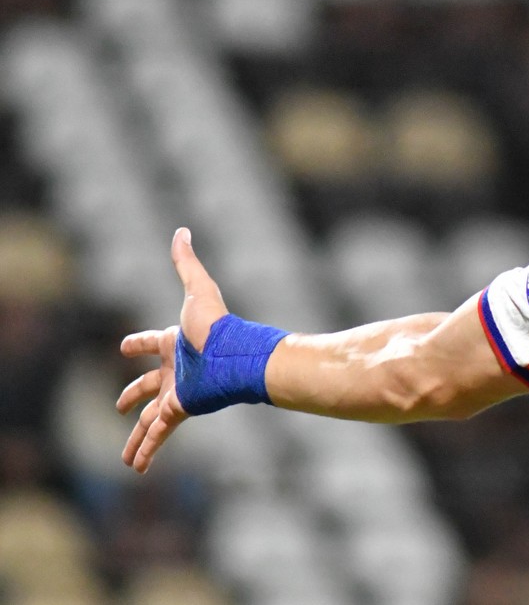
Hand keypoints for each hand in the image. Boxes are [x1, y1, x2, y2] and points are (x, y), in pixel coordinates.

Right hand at [117, 228, 228, 472]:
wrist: (239, 356)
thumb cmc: (219, 324)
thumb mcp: (197, 289)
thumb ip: (186, 262)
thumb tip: (182, 230)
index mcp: (175, 343)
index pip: (150, 343)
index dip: (137, 343)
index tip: (126, 346)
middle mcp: (176, 370)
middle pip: (147, 386)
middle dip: (133, 396)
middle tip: (121, 405)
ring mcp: (179, 392)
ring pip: (150, 419)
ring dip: (137, 438)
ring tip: (126, 458)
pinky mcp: (182, 409)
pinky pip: (159, 433)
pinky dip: (148, 450)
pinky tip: (138, 467)